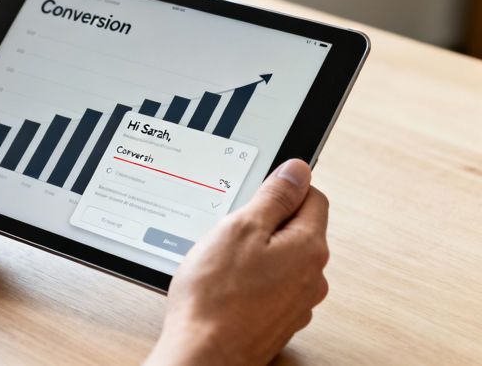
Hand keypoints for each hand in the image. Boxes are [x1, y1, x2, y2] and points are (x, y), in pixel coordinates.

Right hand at [145, 159, 328, 365]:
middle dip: (264, 224)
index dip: (282, 190)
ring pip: (281, 259)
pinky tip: (224, 287)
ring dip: (256, 254)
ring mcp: (297, 303)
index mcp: (309, 248)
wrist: (203, 354)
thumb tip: (298, 170)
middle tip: (230, 233)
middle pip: (297, 229)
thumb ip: (274, 196)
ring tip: (223, 264)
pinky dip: (251, 281)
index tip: (255, 197)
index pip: (313, 196)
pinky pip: (270, 286)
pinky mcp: (278, 321)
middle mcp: (312, 277)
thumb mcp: (241, 228)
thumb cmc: (217, 297)